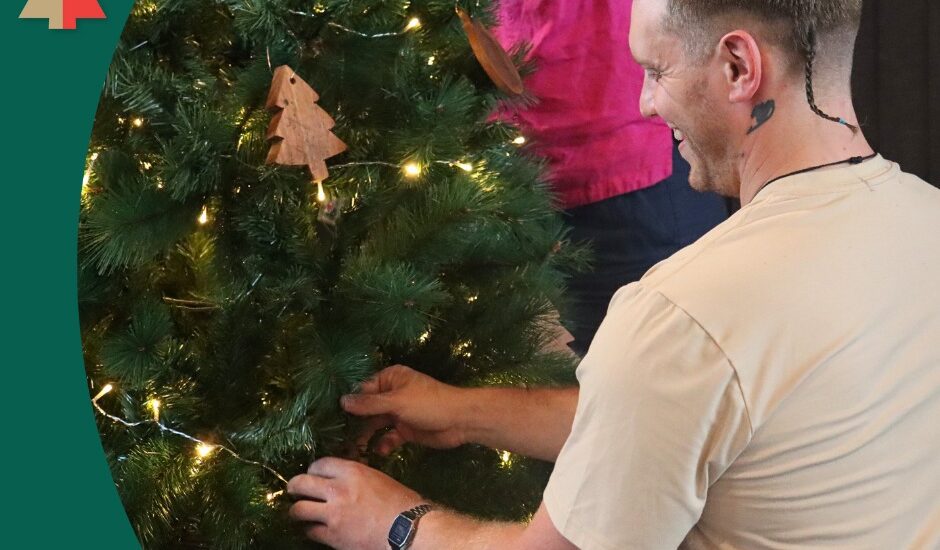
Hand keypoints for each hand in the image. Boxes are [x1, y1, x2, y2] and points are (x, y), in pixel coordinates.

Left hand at [287, 457, 423, 549]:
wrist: (408, 530)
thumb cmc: (401, 503)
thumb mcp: (378, 479)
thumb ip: (356, 476)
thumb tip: (341, 479)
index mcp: (352, 471)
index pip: (319, 464)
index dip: (313, 469)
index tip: (313, 475)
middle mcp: (338, 490)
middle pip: (301, 483)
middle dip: (293, 486)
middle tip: (293, 490)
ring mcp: (333, 514)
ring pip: (298, 509)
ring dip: (296, 510)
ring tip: (298, 512)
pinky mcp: (332, 537)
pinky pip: (310, 531)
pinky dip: (309, 530)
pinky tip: (312, 529)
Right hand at [341, 365, 466, 455]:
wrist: (460, 421)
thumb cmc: (429, 403)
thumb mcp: (397, 402)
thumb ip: (369, 404)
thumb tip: (342, 401)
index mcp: (389, 379)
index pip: (362, 390)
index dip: (348, 404)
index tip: (330, 419)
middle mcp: (391, 394)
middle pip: (366, 409)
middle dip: (354, 424)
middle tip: (338, 441)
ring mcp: (398, 413)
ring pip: (375, 425)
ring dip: (366, 437)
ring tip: (354, 451)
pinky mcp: (405, 430)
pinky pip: (388, 437)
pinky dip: (383, 444)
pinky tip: (380, 452)